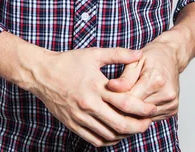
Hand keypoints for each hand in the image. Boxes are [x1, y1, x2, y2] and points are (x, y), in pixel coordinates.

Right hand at [28, 46, 157, 146]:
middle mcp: (88, 105)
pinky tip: (116, 133)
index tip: (152, 109)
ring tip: (134, 127)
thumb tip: (139, 55)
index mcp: (96, 87)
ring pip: (108, 135)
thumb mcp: (94, 54)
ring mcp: (80, 118)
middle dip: (138, 126)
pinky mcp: (73, 125)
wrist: (42, 74)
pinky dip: (108, 140)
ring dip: (124, 134)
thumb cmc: (69, 61)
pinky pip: (95, 140)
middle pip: (119, 124)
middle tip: (148, 123)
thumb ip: (118, 54)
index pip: (125, 103)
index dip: (142, 109)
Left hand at [104, 38, 179, 122]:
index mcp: (156, 80)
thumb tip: (111, 87)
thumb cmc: (151, 57)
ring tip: (120, 105)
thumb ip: (124, 77)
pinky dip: (141, 115)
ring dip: (131, 114)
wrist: (171, 57)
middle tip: (108, 104)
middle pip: (137, 111)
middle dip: (121, 109)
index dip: (115, 100)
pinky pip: (151, 118)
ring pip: (143, 117)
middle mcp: (167, 94)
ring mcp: (171, 104)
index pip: (130, 99)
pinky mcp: (172, 110)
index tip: (103, 98)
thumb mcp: (135, 61)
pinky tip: (135, 107)